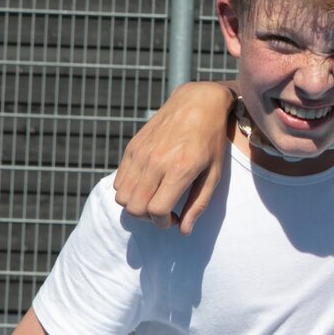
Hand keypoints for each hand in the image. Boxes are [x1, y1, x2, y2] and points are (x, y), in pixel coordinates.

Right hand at [113, 81, 233, 232]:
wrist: (197, 103)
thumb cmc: (211, 141)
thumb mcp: (214, 174)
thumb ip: (198, 204)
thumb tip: (183, 231)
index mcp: (179, 169)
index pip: (156, 210)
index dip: (163, 222)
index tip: (173, 220)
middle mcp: (156, 162)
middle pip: (134, 207)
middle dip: (148, 218)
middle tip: (163, 212)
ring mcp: (141, 153)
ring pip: (122, 196)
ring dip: (136, 205)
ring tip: (154, 199)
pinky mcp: (132, 147)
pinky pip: (119, 180)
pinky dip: (129, 190)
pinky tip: (147, 185)